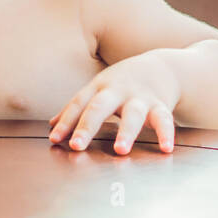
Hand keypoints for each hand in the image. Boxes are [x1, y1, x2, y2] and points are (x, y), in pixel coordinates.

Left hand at [48, 52, 179, 155]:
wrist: (161, 67)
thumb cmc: (123, 82)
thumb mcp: (99, 88)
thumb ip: (78, 107)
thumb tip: (51, 124)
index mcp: (99, 87)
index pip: (78, 103)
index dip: (66, 121)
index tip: (55, 139)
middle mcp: (118, 91)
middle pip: (100, 107)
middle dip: (87, 126)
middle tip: (77, 146)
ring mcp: (139, 97)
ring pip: (133, 114)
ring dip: (126, 132)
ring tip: (120, 150)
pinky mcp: (160, 104)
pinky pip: (163, 119)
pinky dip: (165, 133)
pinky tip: (166, 149)